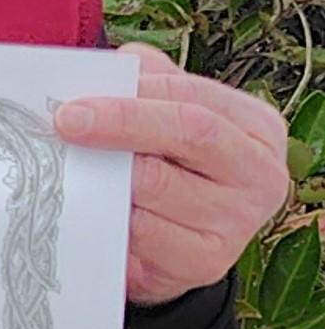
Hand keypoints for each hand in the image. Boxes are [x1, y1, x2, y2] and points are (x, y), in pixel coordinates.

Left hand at [55, 45, 296, 304]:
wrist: (174, 247)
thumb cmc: (169, 168)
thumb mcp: (166, 119)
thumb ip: (146, 85)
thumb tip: (108, 68)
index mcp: (256, 128)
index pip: (193, 97)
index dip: (133, 95)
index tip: (77, 101)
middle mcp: (260, 174)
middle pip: (191, 133)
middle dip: (122, 123)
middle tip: (67, 123)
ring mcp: (238, 221)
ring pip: (159, 185)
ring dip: (105, 173)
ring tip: (71, 164)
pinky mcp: (207, 261)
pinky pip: (144, 232)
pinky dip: (108, 216)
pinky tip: (88, 206)